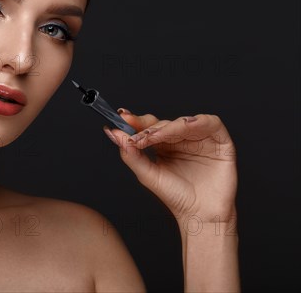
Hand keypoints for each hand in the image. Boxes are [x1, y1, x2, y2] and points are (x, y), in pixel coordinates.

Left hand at [103, 111, 237, 223]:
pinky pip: (211, 123)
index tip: (123, 119)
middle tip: (139, 135)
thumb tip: (114, 134)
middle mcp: (181, 139)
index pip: (149, 127)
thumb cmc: (176, 196)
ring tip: (156, 135)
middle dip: (150, 127)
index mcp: (164, 144)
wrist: (200, 215)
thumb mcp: (147, 174)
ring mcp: (200, 138)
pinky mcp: (219, 140)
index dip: (137, 121)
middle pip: (165, 123)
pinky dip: (198, 122)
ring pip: (184, 121)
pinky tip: (185, 126)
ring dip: (170, 126)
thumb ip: (131, 154)